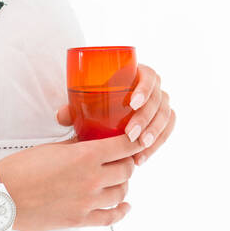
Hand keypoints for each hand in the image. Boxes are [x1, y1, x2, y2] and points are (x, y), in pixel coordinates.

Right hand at [0, 134, 140, 230]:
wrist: (2, 195)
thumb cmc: (22, 168)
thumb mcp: (54, 148)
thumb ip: (78, 146)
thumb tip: (93, 141)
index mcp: (86, 156)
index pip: (125, 146)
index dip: (135, 141)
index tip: (138, 139)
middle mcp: (92, 179)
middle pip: (127, 170)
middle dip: (127, 163)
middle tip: (122, 160)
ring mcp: (87, 201)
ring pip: (121, 192)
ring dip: (122, 185)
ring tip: (117, 180)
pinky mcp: (79, 220)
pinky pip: (110, 218)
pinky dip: (121, 211)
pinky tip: (125, 206)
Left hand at [54, 62, 175, 166]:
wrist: (108, 108)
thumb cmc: (96, 100)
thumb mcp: (86, 101)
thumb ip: (74, 107)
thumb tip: (62, 116)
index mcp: (139, 73)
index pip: (149, 76)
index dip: (145, 89)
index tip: (133, 103)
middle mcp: (154, 87)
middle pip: (158, 100)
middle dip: (146, 119)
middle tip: (131, 135)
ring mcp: (161, 103)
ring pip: (165, 116)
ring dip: (154, 133)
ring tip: (139, 149)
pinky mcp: (163, 119)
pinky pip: (167, 129)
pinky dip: (158, 143)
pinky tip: (142, 157)